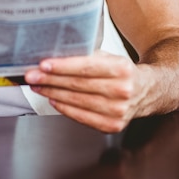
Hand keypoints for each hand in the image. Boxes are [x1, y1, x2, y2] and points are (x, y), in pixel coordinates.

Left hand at [25, 50, 145, 132]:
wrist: (147, 91)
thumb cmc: (122, 71)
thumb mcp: (110, 56)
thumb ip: (87, 55)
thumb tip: (56, 53)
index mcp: (121, 68)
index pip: (86, 67)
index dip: (62, 66)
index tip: (43, 64)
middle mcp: (121, 91)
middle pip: (77, 85)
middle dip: (50, 80)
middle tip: (31, 75)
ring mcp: (118, 111)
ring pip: (77, 101)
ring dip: (52, 93)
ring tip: (37, 86)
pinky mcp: (112, 125)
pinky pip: (81, 117)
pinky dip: (64, 107)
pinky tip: (52, 99)